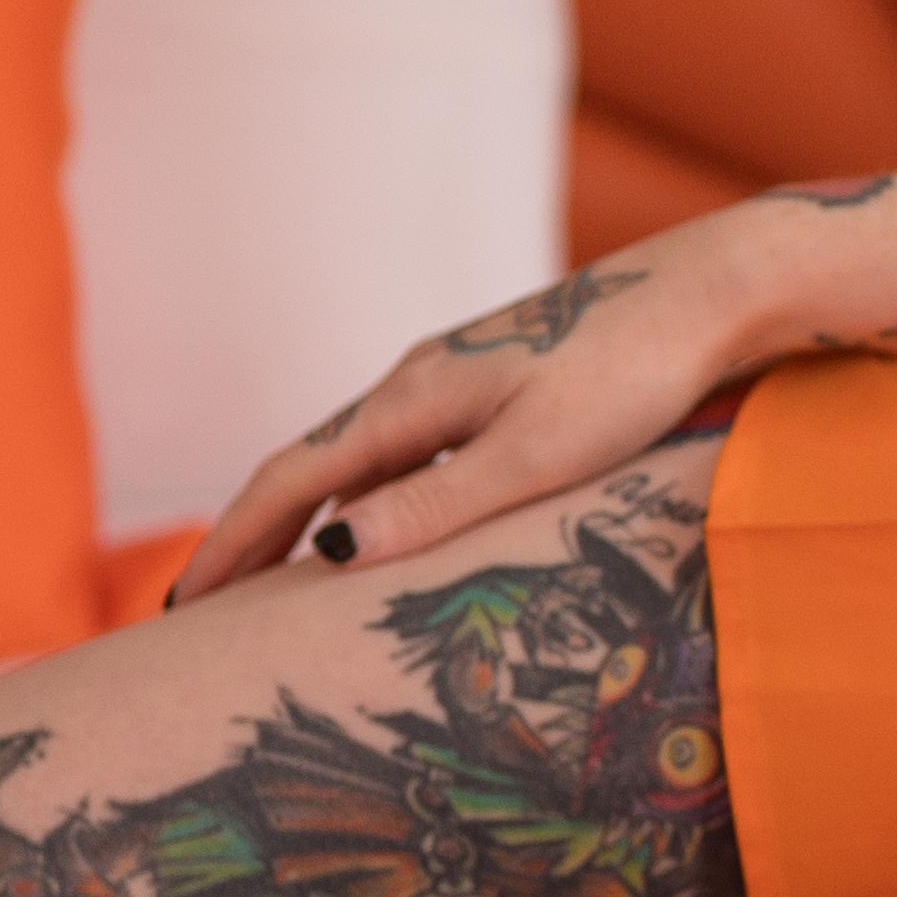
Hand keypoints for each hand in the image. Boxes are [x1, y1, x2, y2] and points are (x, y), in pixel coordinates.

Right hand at [172, 231, 766, 604]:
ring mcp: (461, 375)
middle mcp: (421, 379)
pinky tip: (387, 525)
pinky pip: (408, 448)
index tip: (182, 605)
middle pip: (310, 464)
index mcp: (415, 399)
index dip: (232, 544)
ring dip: (308, 515)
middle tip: (201, 606)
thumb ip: (435, 504)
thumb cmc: (634, 376)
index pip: (292, 479)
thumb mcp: (536, 455)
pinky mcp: (503, 379)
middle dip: (250, 535)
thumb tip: (326, 554)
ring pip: (359, 455)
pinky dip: (371, 494)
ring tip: (275, 579)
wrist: (714, 291)